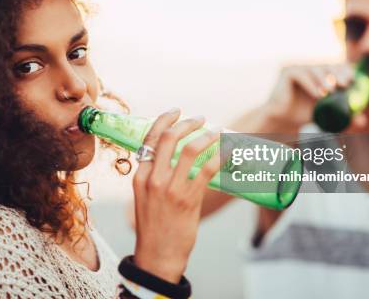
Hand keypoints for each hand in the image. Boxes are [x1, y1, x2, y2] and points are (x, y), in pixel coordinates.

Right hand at [132, 108, 220, 283]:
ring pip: (191, 149)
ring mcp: (170, 188)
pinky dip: (220, 155)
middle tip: (202, 118)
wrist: (157, 257)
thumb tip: (178, 160)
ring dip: (208, 136)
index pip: (149, 138)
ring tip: (218, 132)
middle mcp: (152, 178)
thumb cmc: (155, 228)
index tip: (176, 111)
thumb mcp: (146, 198)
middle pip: (169, 137)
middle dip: (187, 122)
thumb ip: (156, 178)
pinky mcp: (188, 199)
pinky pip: (207, 169)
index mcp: (139, 176)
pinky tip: (228, 151)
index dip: (164, 120)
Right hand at [259, 63, 364, 131]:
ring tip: (329, 92)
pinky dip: (310, 84)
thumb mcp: (326, 115)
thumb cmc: (303, 115)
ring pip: (315, 69)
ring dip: (324, 79)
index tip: (352, 80)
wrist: (281, 120)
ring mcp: (299, 68)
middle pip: (328, 65)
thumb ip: (343, 115)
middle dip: (337, 73)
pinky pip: (301, 74)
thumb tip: (362, 120)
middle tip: (344, 84)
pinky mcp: (288, 72)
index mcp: (322, 75)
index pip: (338, 67)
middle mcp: (311, 68)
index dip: (346, 70)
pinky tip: (317, 94)